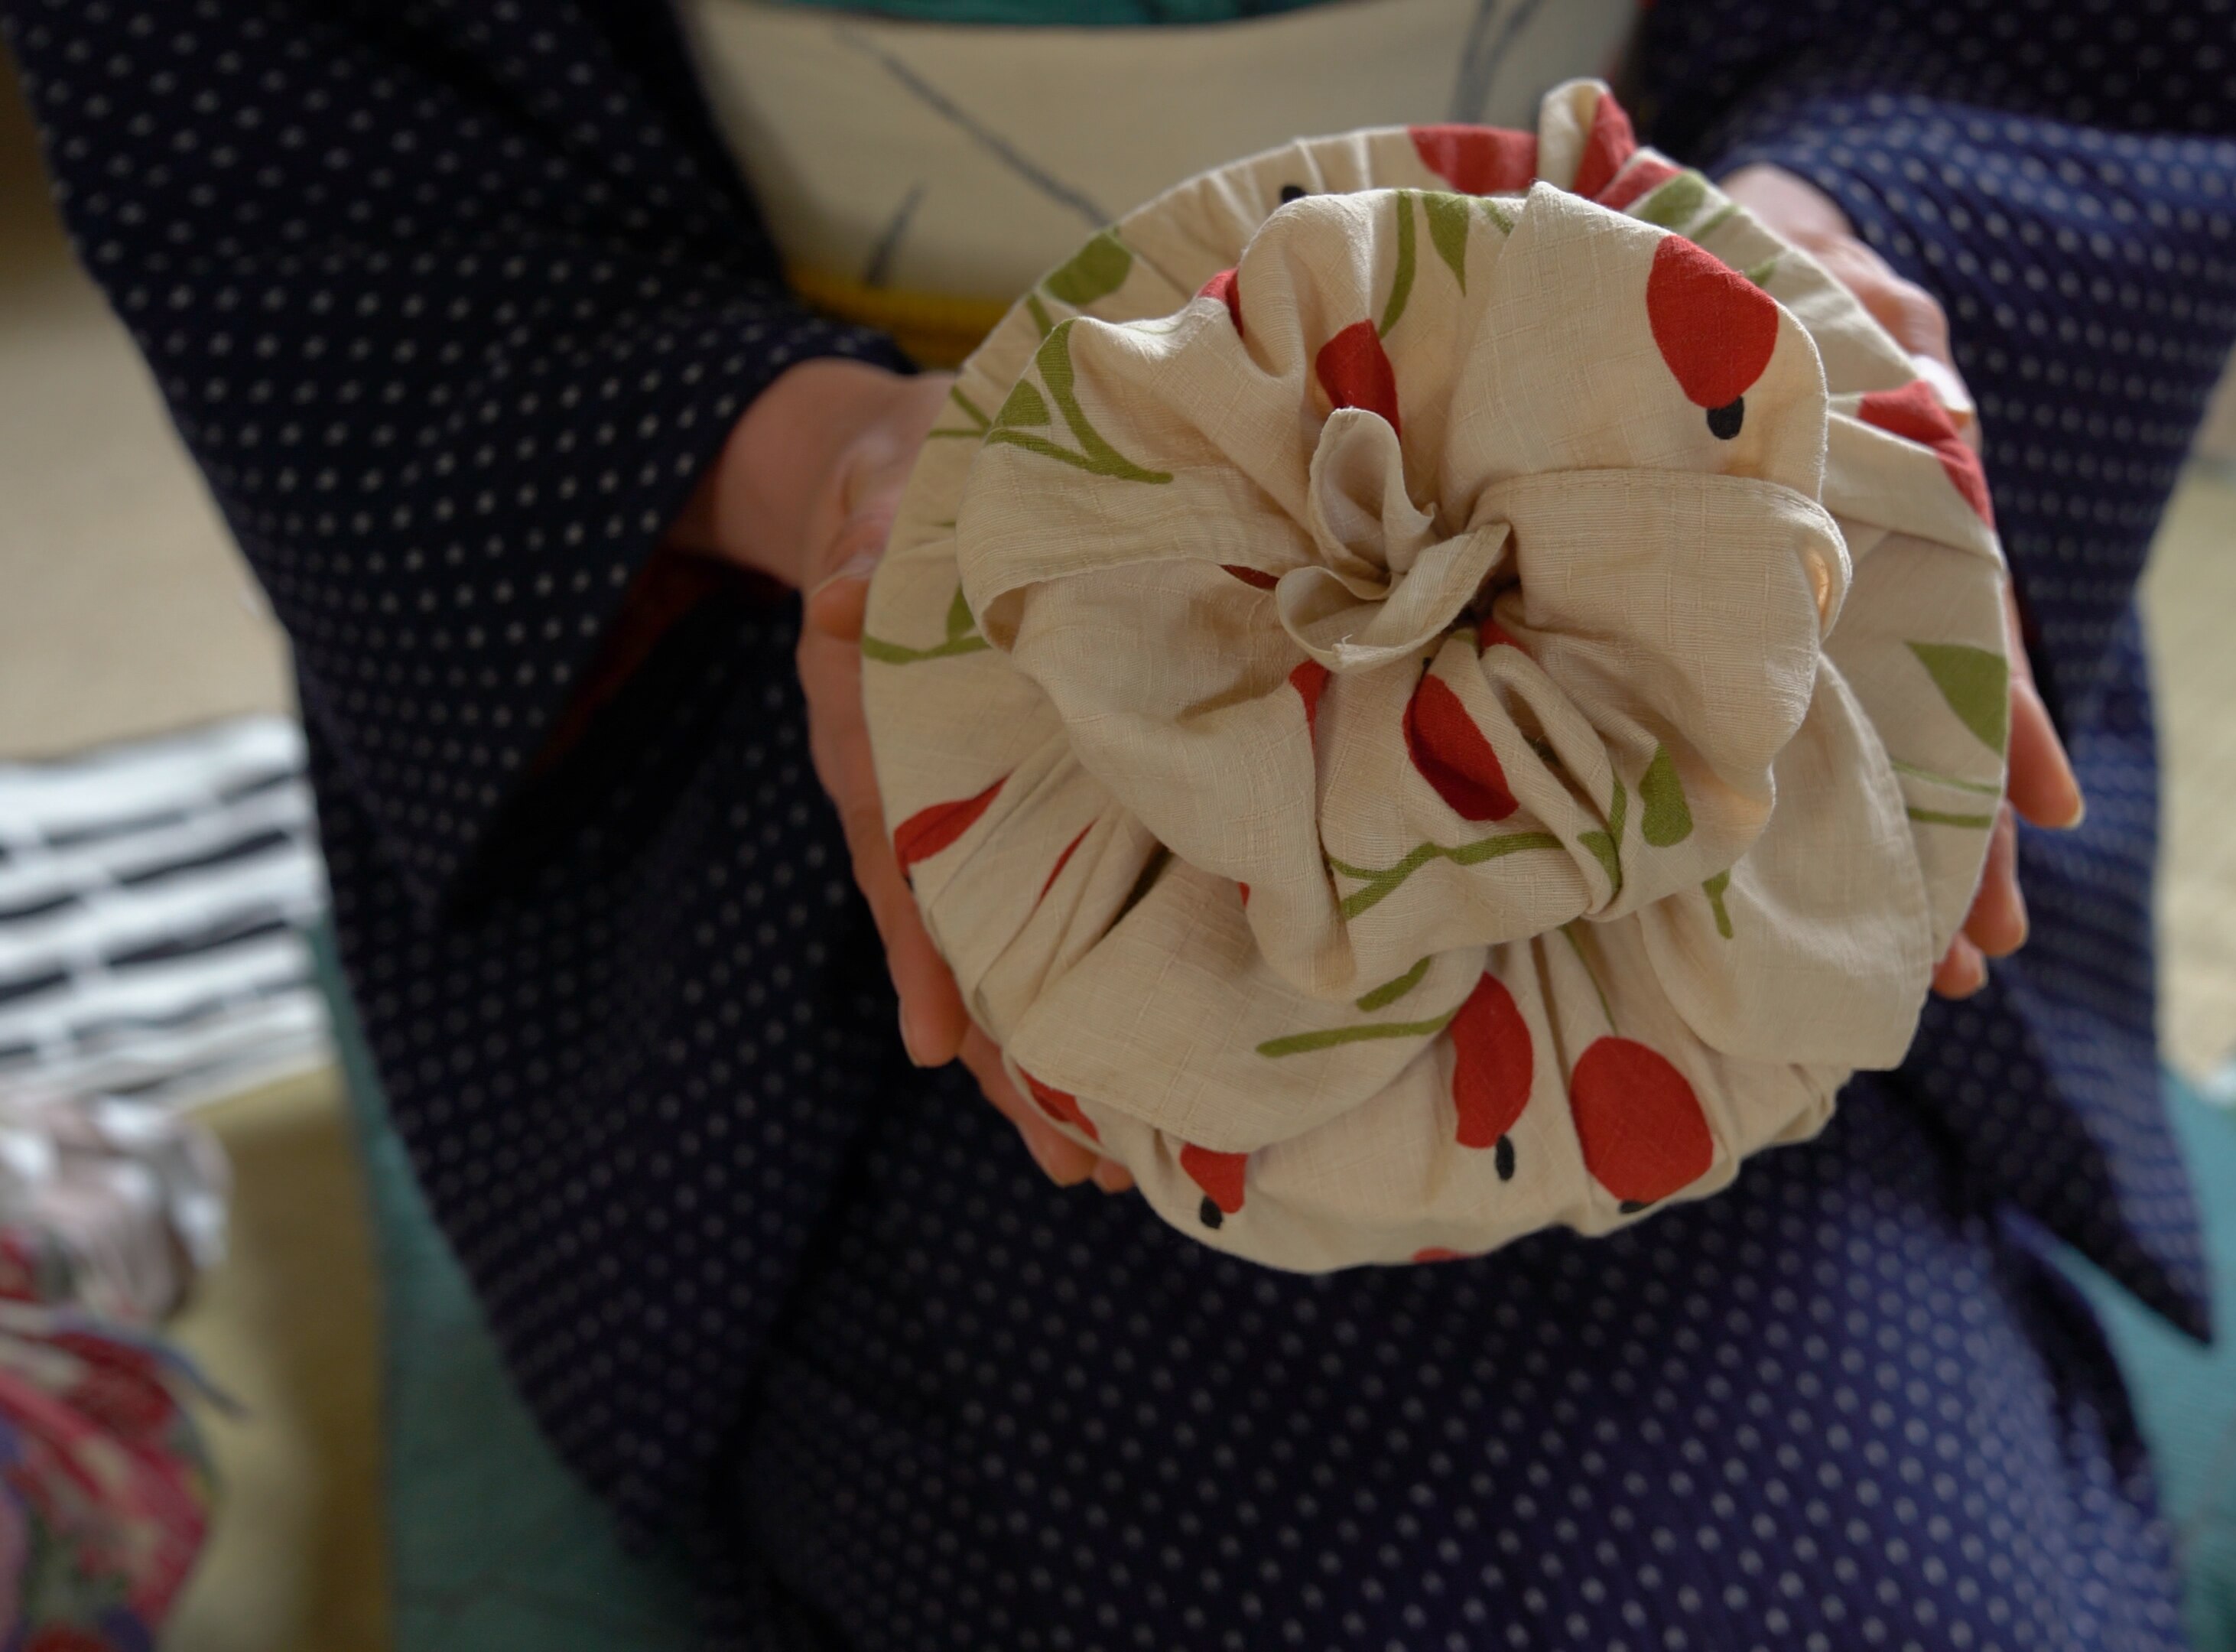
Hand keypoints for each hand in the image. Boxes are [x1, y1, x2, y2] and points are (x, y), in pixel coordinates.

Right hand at [673, 358, 1132, 1190]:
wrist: (911, 458)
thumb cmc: (912, 468)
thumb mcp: (885, 478)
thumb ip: (868, 528)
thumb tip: (838, 582)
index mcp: (882, 712)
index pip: (902, 851)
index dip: (922, 949)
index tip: (949, 1048)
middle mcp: (917, 778)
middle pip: (958, 935)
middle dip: (1010, 1055)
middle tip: (1073, 1165)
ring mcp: (965, 801)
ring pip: (999, 943)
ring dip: (1041, 1051)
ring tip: (1096, 1163)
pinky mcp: (1014, 799)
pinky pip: (1031, 903)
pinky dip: (1050, 984)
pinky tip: (1086, 1074)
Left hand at [1718, 164, 2085, 998]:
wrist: (1691, 263)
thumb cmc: (1780, 270)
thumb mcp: (1844, 282)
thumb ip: (1895, 334)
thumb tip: (1949, 409)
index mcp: (1909, 516)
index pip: (1975, 635)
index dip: (2011, 727)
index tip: (2048, 816)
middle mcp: (1871, 583)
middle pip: (1939, 722)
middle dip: (1967, 838)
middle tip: (1981, 954)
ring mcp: (1808, 613)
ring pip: (1868, 747)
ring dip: (1906, 852)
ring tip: (1935, 966)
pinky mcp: (1730, 622)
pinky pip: (1780, 729)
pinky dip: (1812, 811)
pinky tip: (1834, 903)